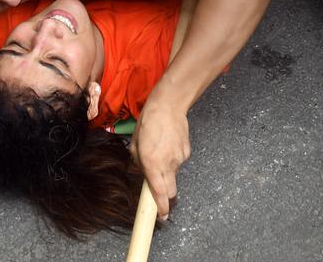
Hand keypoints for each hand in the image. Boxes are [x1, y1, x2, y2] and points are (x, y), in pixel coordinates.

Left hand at [130, 101, 189, 219]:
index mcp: (152, 163)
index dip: (161, 208)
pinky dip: (173, 159)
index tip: (161, 217)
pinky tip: (168, 144)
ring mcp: (179, 159)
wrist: (169, 105)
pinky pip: (178, 162)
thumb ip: (138, 162)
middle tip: (158, 188)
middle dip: (165, 195)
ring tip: (160, 151)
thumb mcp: (135, 143)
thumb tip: (143, 172)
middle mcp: (167, 164)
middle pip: (170, 191)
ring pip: (173, 174)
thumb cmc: (148, 122)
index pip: (158, 192)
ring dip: (167, 171)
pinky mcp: (187, 152)